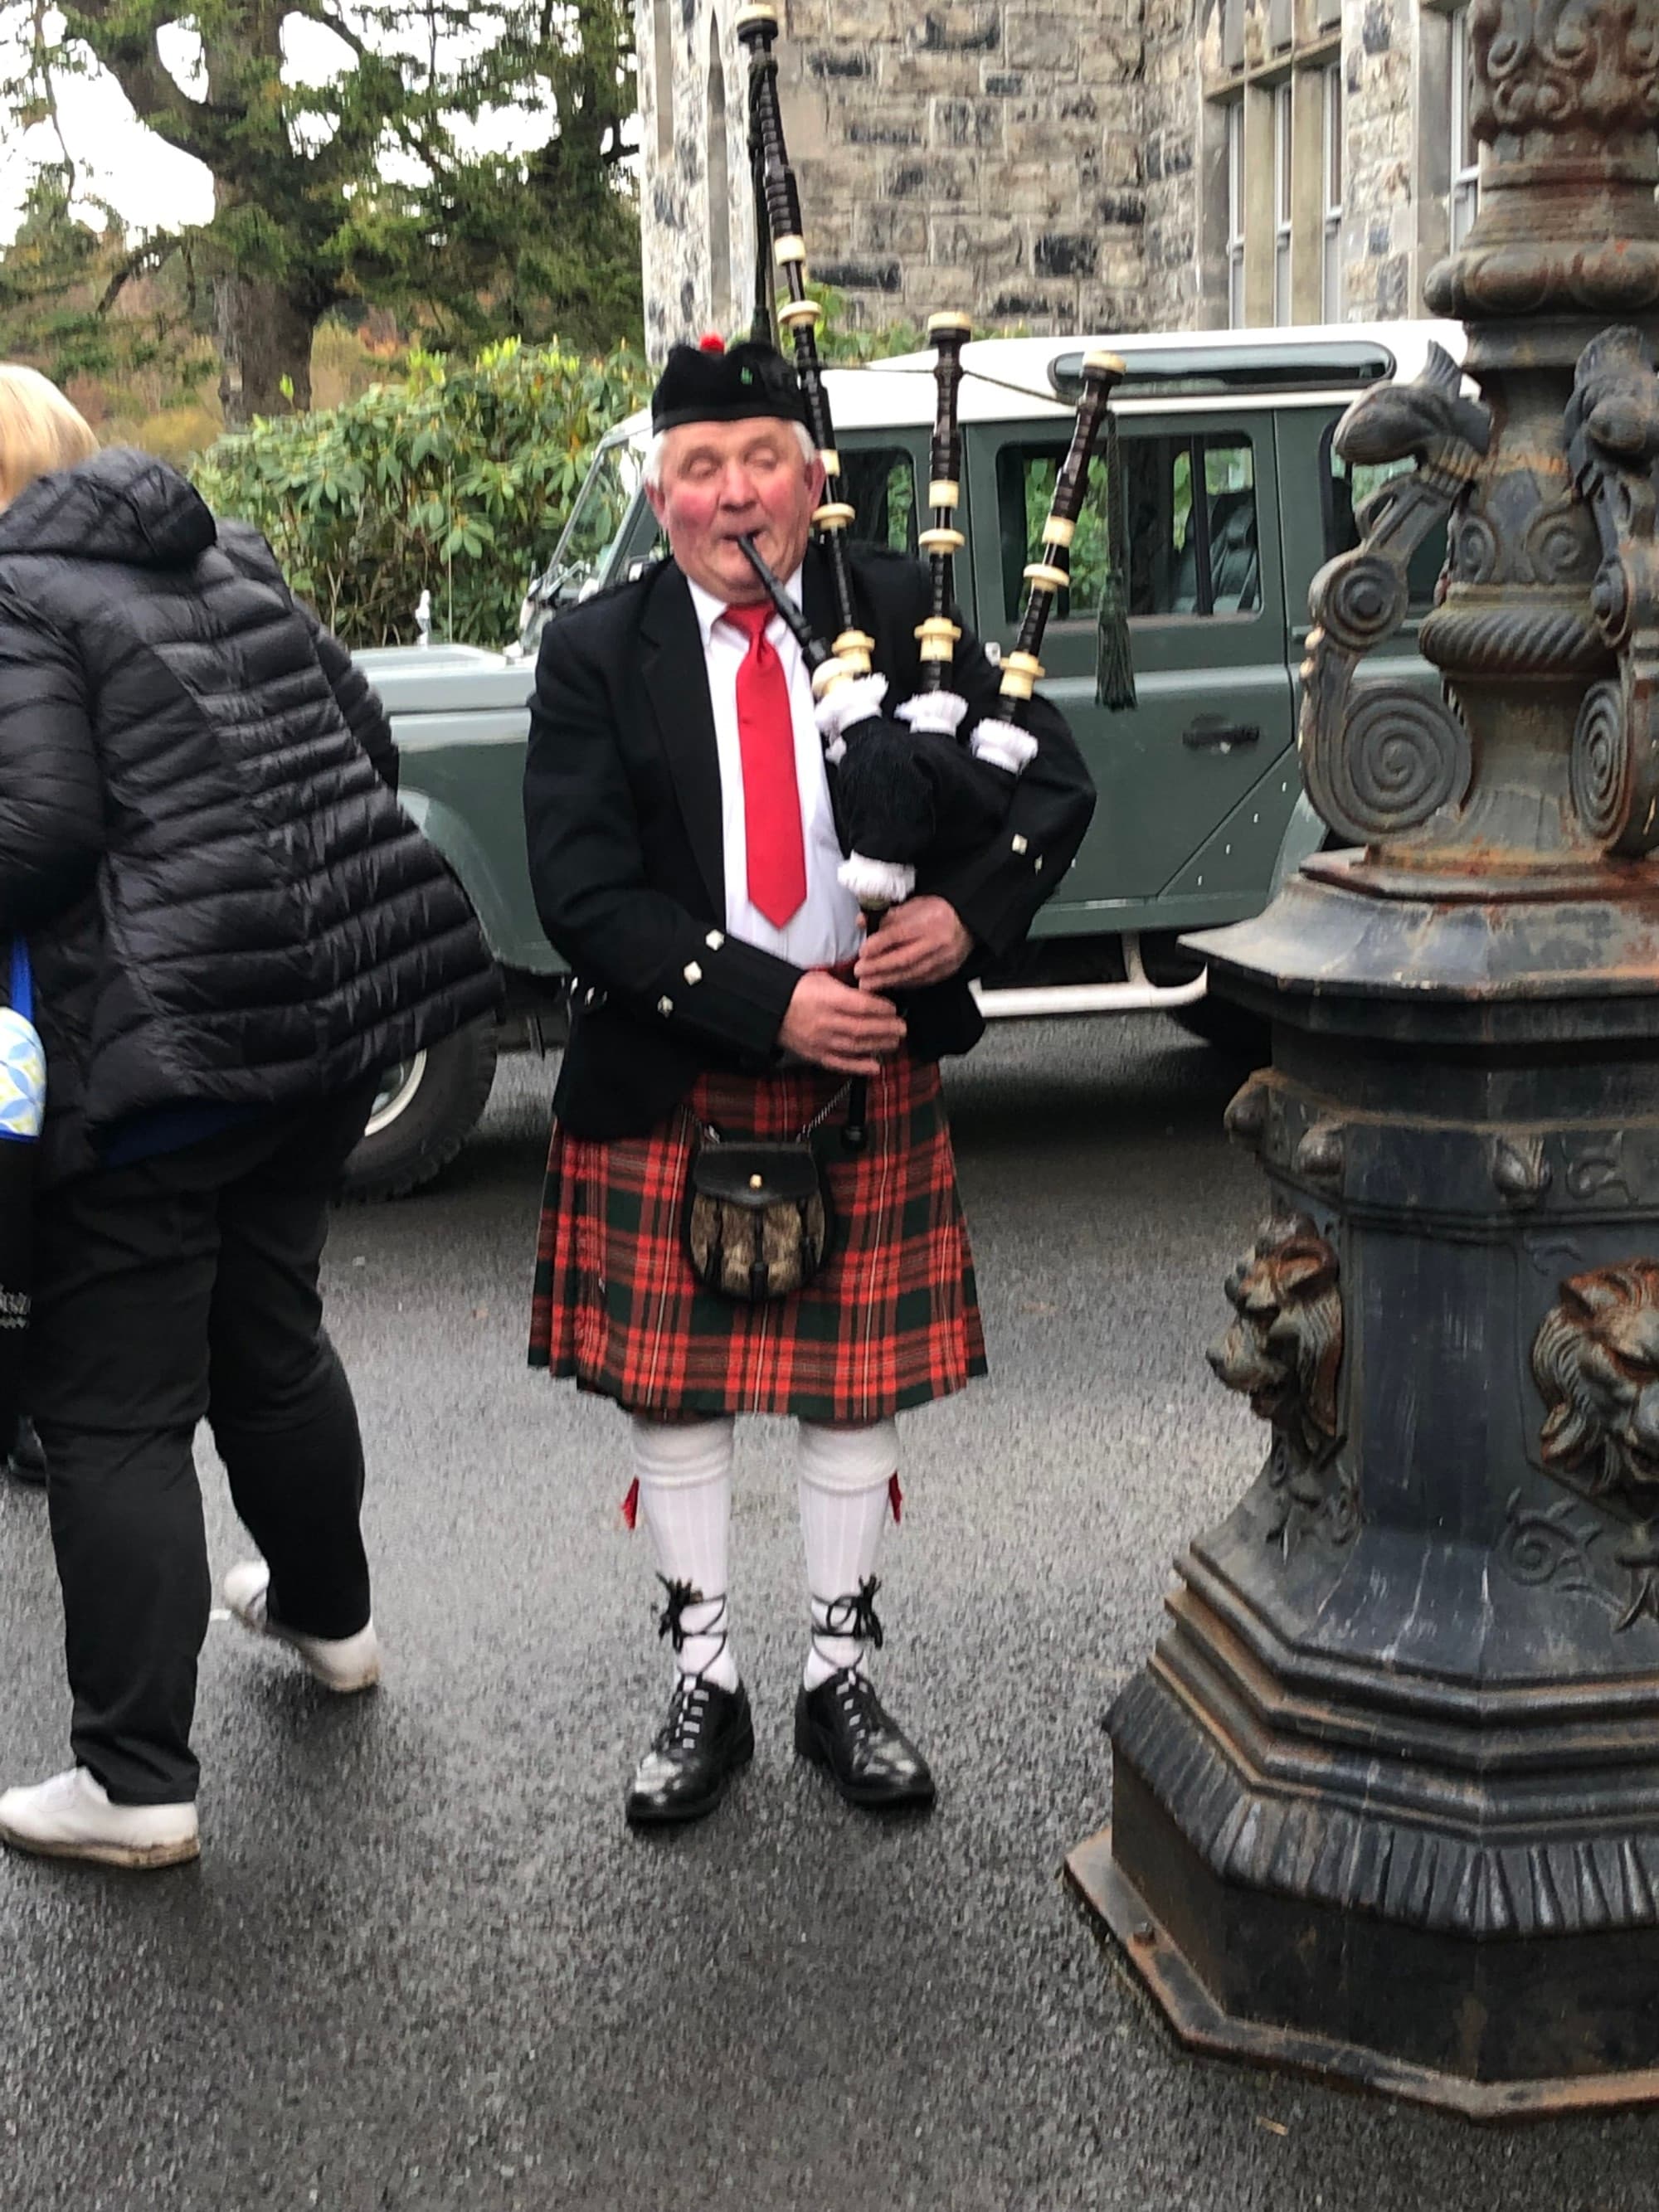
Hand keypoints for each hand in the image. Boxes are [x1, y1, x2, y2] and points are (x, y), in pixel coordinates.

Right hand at [779, 971, 905, 1076]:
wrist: (770, 1008)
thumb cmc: (797, 991)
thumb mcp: (822, 980)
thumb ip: (847, 990)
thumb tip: (871, 997)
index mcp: (827, 999)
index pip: (861, 1005)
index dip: (882, 1008)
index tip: (893, 1008)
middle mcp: (825, 1022)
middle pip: (863, 1028)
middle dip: (887, 1028)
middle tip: (902, 1027)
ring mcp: (821, 1041)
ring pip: (856, 1046)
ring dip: (879, 1045)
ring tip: (894, 1041)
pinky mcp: (816, 1055)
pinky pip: (840, 1063)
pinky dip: (859, 1066)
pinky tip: (875, 1066)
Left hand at [854, 896, 972, 991]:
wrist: (966, 922)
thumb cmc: (937, 912)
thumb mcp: (913, 906)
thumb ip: (887, 916)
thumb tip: (862, 922)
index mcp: (930, 920)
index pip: (900, 933)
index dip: (879, 944)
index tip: (862, 951)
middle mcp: (938, 942)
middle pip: (905, 958)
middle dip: (879, 967)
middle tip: (860, 972)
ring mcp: (945, 959)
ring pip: (912, 973)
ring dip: (887, 980)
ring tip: (868, 984)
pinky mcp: (947, 971)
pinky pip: (922, 981)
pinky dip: (902, 983)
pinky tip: (889, 984)